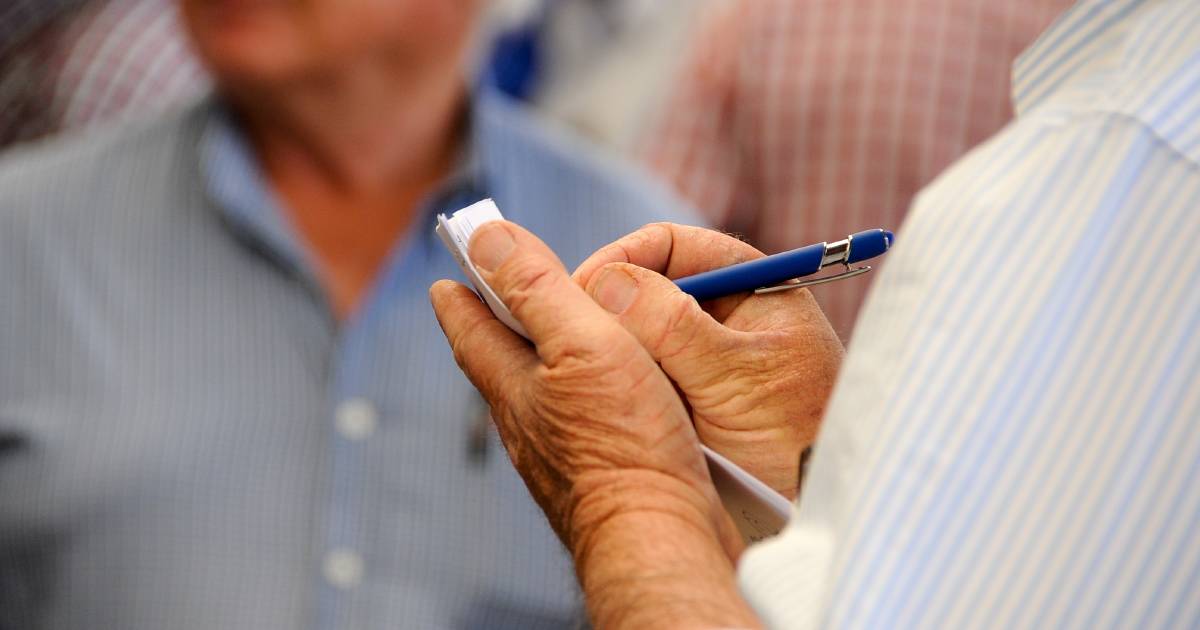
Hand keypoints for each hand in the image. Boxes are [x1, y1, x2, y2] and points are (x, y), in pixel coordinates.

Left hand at [430, 221, 757, 628]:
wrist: (659, 540)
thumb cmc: (624, 445)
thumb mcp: (582, 345)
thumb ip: (538, 290)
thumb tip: (487, 237)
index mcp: (514, 387)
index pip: (471, 330)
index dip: (461, 296)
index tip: (448, 276)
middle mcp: (527, 425)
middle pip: (500, 365)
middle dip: (498, 327)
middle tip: (498, 298)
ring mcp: (559, 457)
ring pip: (539, 397)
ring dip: (541, 363)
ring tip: (556, 340)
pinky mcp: (597, 479)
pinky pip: (580, 424)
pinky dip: (583, 396)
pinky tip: (606, 399)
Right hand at [574, 223, 843, 498]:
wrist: (813, 512)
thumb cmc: (798, 442)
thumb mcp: (736, 378)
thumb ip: (675, 327)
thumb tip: (606, 280)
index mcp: (750, 287)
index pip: (673, 246)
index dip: (624, 258)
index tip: (585, 286)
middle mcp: (721, 315)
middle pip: (646, 286)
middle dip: (608, 304)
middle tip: (570, 328)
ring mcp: (698, 358)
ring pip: (635, 333)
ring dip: (610, 346)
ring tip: (578, 363)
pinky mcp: (679, 399)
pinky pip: (636, 375)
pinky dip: (617, 380)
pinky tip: (597, 394)